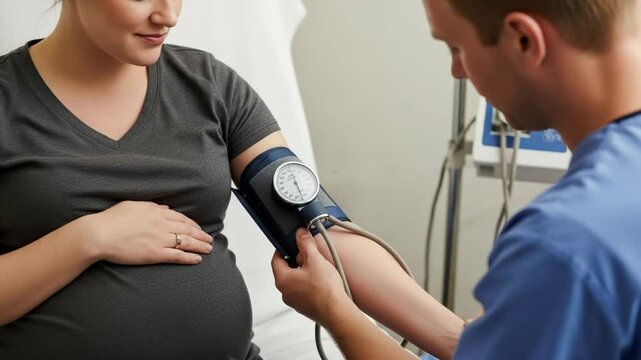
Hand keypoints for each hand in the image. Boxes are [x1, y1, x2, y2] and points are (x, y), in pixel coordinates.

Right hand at [84, 201, 213, 264]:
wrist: (99, 234)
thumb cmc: (111, 219)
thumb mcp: (133, 206)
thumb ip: (151, 206)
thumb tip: (165, 208)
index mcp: (156, 212)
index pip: (181, 217)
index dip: (192, 223)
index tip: (198, 228)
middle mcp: (162, 224)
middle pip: (188, 229)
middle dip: (201, 234)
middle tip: (210, 239)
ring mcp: (160, 239)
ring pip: (187, 242)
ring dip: (200, 246)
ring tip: (209, 249)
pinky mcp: (155, 254)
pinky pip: (178, 256)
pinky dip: (190, 258)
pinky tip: (198, 259)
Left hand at [272, 228, 352, 326]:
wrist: (337, 312)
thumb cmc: (325, 291)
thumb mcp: (315, 259)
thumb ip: (306, 244)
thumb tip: (300, 234)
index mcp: (282, 280)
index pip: (276, 258)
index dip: (284, 248)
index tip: (292, 242)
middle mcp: (285, 292)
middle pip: (287, 269)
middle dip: (298, 259)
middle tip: (310, 255)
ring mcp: (295, 301)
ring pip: (296, 280)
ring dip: (305, 272)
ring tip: (320, 269)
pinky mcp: (305, 306)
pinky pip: (304, 290)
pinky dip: (311, 283)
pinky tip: (323, 281)